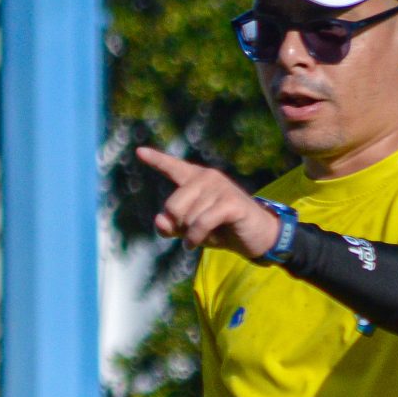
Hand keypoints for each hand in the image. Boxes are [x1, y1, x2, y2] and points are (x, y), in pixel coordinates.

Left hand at [136, 146, 283, 258]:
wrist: (258, 237)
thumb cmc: (223, 230)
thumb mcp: (192, 230)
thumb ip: (172, 225)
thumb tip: (160, 221)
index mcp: (196, 179)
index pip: (172, 168)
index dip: (156, 160)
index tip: (140, 152)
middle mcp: (207, 177)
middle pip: (173, 205)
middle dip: (180, 226)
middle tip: (193, 233)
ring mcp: (220, 187)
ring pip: (188, 217)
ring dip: (193, 235)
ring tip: (207, 236)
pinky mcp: (230, 202)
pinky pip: (202, 223)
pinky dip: (196, 237)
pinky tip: (195, 244)